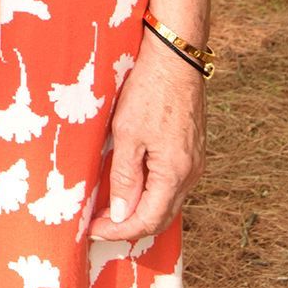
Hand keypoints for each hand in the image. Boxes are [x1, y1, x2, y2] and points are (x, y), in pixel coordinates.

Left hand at [88, 40, 204, 243]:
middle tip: (99, 224)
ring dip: (141, 210)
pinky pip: (172, 184)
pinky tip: (133, 185)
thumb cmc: (149, 92)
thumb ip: (124, 176)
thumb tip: (120, 214)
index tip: (92, 229)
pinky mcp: (192, 150)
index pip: (147, 220)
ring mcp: (194, 162)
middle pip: (160, 217)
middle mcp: (191, 174)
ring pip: (167, 201)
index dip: (118, 230)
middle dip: (129, 225)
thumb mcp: (127, 134)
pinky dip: (151, 192)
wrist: (175, 57)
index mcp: (175, 174)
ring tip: (111, 208)